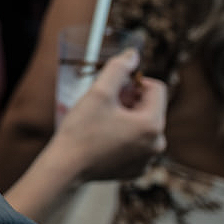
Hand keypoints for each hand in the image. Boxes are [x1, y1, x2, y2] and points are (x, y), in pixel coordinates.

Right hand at [51, 49, 167, 182]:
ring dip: (125, 117)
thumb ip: (118, 69)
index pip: (156, 88)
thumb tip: (133, 54)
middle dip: (129, 100)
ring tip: (100, 121)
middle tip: (103, 103)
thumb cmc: (81, 130)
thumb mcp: (99, 92)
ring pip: (142, 126)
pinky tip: (101, 139)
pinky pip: (136, 144)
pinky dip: (122, 137)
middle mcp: (157, 143)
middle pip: (149, 107)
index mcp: (152, 124)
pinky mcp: (136, 169)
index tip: (112, 88)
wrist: (66, 167)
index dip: (134, 82)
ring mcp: (148, 159)